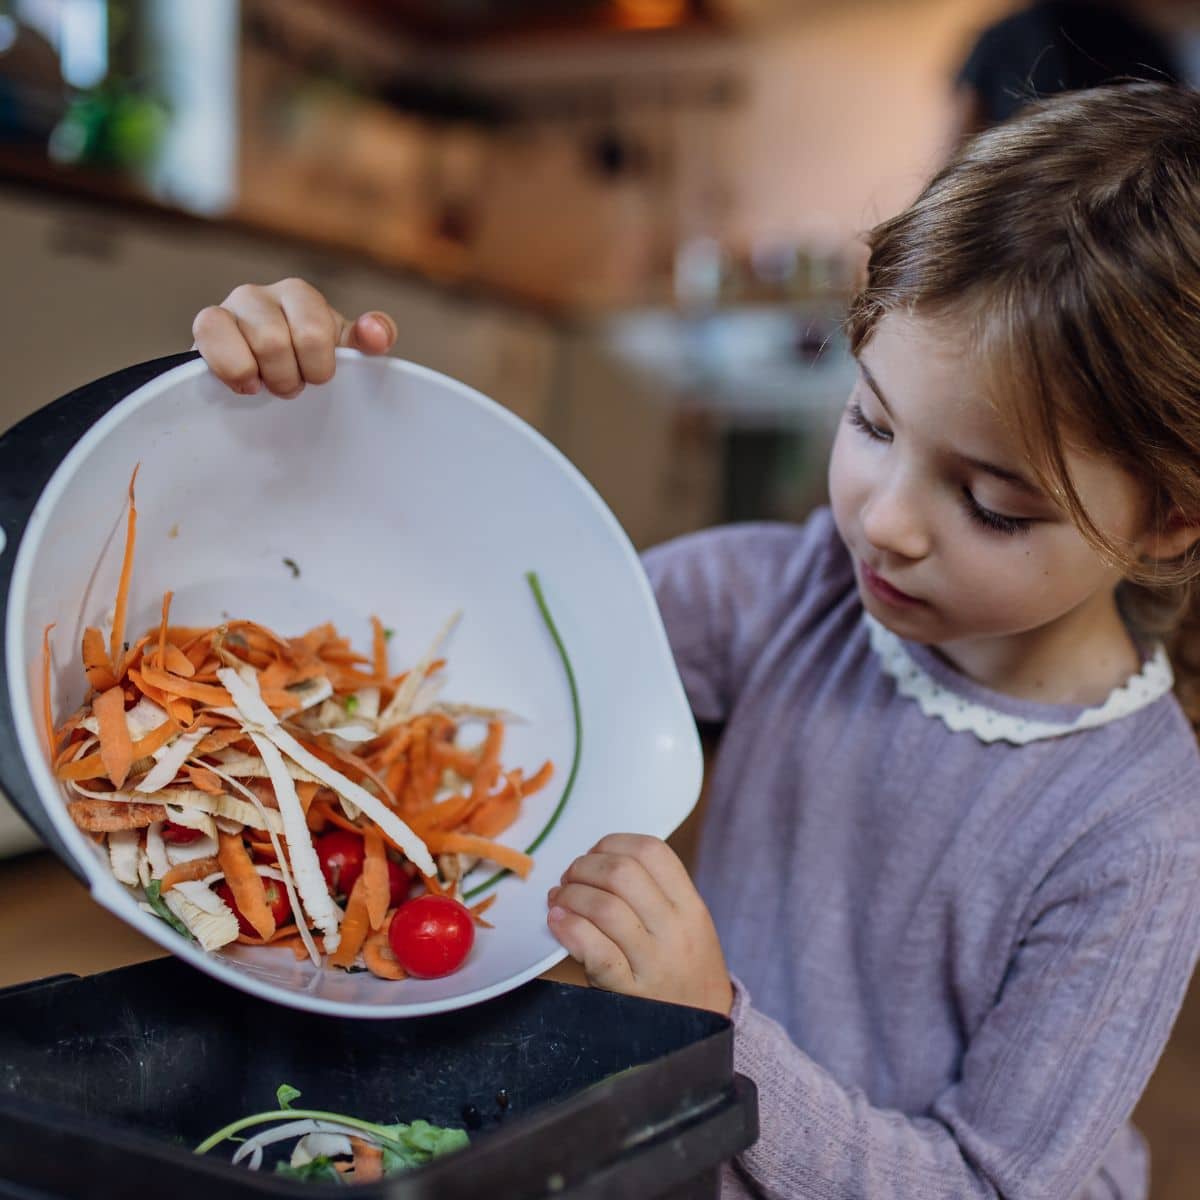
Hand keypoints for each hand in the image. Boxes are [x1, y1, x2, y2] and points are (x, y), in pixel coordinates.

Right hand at [192, 278, 396, 397]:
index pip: (316, 331)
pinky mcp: (206, 325)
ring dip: (267, 377)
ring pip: (260, 343)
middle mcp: (263, 294)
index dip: (318, 367)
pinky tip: (243, 382)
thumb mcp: (341, 353)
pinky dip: (234, 368)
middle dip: (290, 377)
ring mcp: (231, 306)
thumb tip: (376, 335)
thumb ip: (369, 339)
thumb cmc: (302, 363)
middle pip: (283, 341)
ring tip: (266, 383)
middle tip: (291, 386)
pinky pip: (213, 333)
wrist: (256, 382)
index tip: (317, 378)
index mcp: (300, 296)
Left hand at [547, 833, 732, 1015]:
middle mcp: (676, 930)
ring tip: (559, 899)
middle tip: (570, 878)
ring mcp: (653, 963)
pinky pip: (594, 950)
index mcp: (691, 907)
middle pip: (622, 872)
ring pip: (605, 907)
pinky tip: (558, 922)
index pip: (652, 851)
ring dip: (570, 895)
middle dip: (584, 867)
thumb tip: (597, 860)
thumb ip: (655, 893)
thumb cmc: (685, 971)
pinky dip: (568, 929)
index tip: (595, 854)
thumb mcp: (688, 927)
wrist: (703, 1034)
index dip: (613, 843)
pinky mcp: (629, 992)